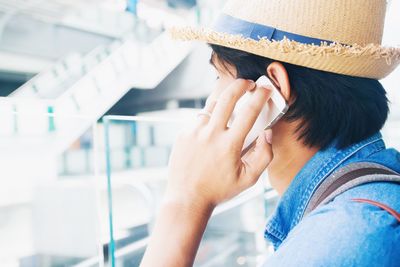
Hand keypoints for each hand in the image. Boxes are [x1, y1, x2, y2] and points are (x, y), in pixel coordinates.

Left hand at [165, 79, 273, 207]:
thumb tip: (267, 133)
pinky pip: (199, 120)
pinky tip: (211, 133)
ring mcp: (194, 132)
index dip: (260, 96)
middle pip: (227, 97)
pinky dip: (208, 121)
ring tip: (229, 108)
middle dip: (240, 85)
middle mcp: (211, 134)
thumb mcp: (248, 179)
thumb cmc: (219, 190)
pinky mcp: (183, 134)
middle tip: (247, 83)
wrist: (187, 198)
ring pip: (211, 107)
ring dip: (222, 103)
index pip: (249, 112)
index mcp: (229, 145)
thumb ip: (264, 156)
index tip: (265, 89)